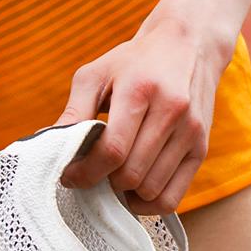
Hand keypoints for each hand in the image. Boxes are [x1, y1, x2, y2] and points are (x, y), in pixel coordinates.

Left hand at [55, 17, 233, 216]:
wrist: (187, 46)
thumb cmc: (133, 62)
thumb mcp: (96, 74)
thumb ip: (74, 111)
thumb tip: (49, 146)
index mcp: (140, 89)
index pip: (112, 150)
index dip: (85, 171)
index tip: (69, 175)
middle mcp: (171, 111)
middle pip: (130, 174)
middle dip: (102, 181)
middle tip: (90, 173)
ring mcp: (191, 132)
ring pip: (150, 189)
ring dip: (124, 192)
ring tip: (111, 175)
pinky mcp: (201, 148)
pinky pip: (172, 198)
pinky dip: (147, 203)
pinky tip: (133, 188)